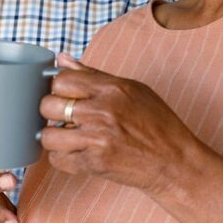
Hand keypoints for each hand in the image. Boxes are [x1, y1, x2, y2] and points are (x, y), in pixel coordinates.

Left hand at [38, 54, 204, 198]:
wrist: (174, 162)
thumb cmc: (157, 123)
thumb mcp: (132, 89)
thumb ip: (92, 74)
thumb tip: (61, 59)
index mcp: (112, 88)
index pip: (62, 79)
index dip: (58, 87)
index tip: (64, 94)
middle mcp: (102, 111)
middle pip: (49, 105)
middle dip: (52, 111)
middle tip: (63, 116)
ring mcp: (97, 139)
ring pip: (48, 135)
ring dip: (54, 136)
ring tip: (68, 136)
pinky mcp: (95, 164)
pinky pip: (58, 160)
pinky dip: (63, 157)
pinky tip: (77, 152)